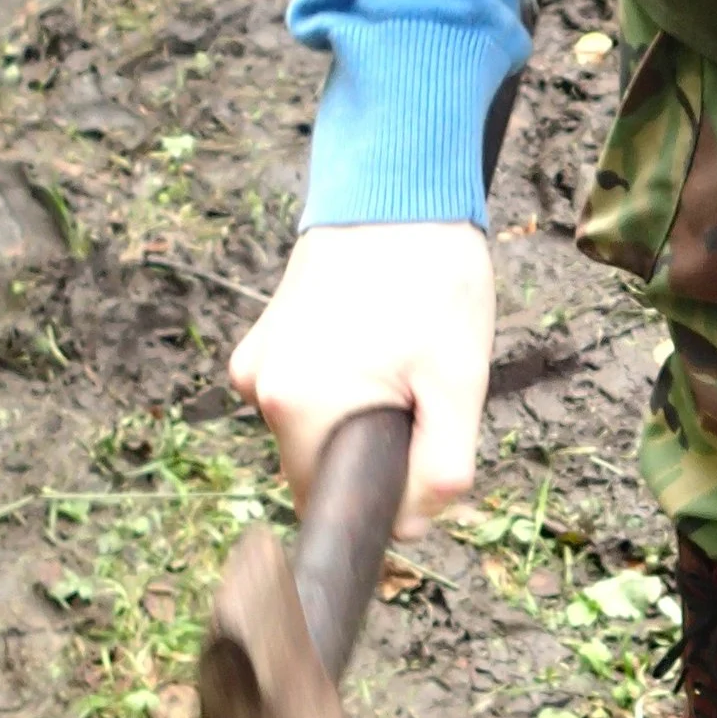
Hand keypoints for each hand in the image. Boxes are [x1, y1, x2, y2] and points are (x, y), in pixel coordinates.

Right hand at [229, 222, 493, 538]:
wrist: (396, 189)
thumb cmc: (431, 278)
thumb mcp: (458, 379)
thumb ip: (440, 465)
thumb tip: (413, 528)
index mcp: (300, 407)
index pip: (330, 506)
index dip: (383, 502)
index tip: (420, 459)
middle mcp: (263, 390)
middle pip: (321, 468)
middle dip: (374, 452)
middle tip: (423, 394)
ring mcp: (258, 362)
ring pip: (315, 429)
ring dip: (358, 417)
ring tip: (402, 358)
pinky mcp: (265, 339)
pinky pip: (303, 392)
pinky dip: (340, 385)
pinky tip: (375, 343)